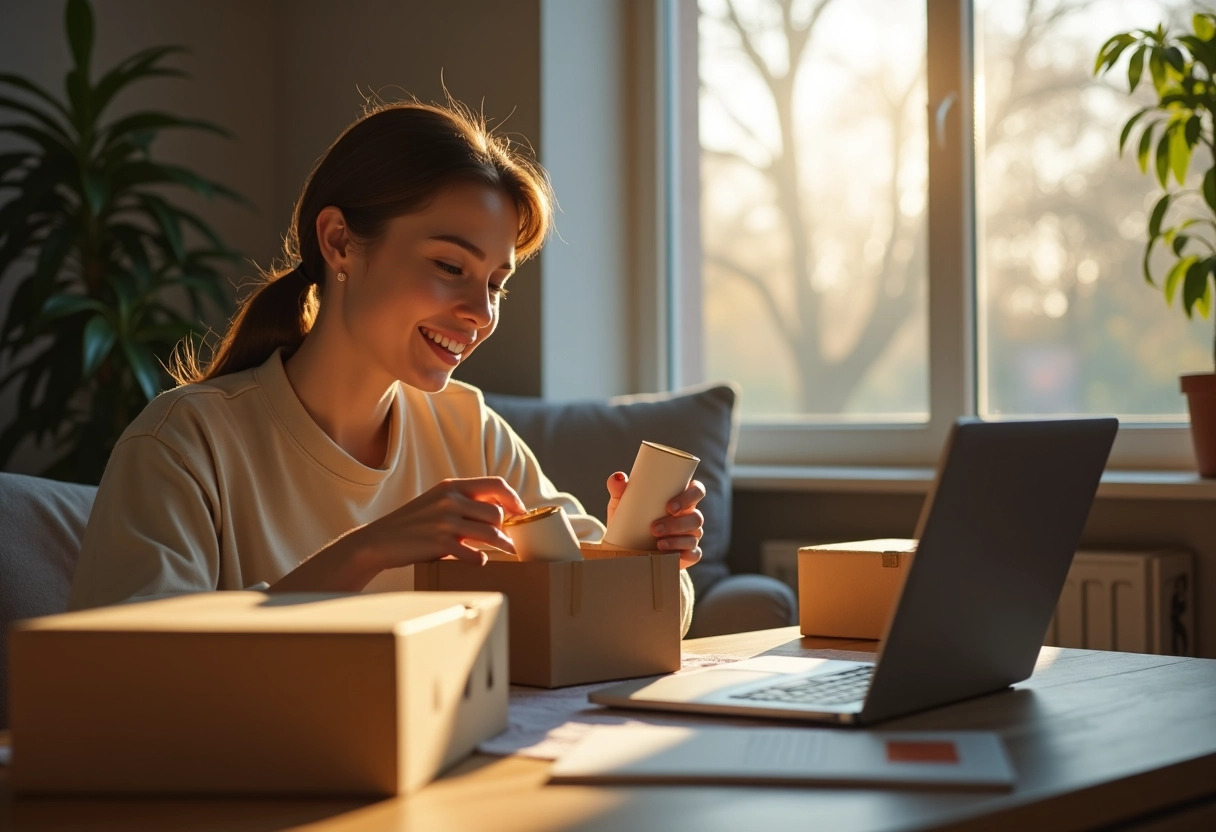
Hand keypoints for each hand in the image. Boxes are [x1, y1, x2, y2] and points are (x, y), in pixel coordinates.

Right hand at [354, 477, 526, 568]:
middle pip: (497, 513)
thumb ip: (463, 502)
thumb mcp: (436, 502)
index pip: (495, 484)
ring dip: (502, 545)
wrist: (379, 541)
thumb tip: (498, 511)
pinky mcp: (440, 543)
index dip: (514, 498)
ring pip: (491, 534)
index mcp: (451, 486)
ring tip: (506, 551)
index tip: (521, 511)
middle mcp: (450, 500)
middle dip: (506, 528)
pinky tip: (478, 560)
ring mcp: (445, 521)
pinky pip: (475, 554)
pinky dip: (480, 559)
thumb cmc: (412, 524)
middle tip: (509, 539)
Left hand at [605, 472, 705, 569]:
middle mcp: (689, 516)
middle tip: (654, 528)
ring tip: (658, 543)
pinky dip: (684, 555)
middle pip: (697, 517)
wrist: (625, 549)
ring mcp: (691, 536)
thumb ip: (619, 489)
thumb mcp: (622, 504)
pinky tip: (670, 555)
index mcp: (679, 499)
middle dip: (678, 523)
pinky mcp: (688, 554)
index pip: (696, 490)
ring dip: (677, 539)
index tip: (670, 506)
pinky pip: (694, 554)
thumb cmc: (630, 520)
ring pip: (695, 535)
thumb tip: (618, 478)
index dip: (690, 496)